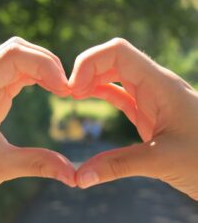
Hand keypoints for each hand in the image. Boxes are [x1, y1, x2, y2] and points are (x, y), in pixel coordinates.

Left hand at [0, 37, 75, 222]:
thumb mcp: (0, 168)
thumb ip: (39, 164)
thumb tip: (74, 174)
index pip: (13, 56)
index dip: (45, 65)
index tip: (65, 89)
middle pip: (15, 50)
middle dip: (45, 62)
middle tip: (65, 88)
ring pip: (14, 57)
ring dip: (40, 67)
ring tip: (60, 88)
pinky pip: (11, 72)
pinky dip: (32, 75)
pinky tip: (46, 88)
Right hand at [70, 38, 197, 199]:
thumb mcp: (163, 161)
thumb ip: (118, 166)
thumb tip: (80, 178)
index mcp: (160, 85)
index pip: (118, 52)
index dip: (90, 62)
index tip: (73, 88)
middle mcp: (154, 84)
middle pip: (112, 59)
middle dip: (86, 70)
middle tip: (67, 93)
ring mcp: (150, 97)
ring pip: (114, 75)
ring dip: (91, 80)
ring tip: (72, 95)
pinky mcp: (147, 112)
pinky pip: (119, 94)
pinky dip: (100, 93)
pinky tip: (86, 99)